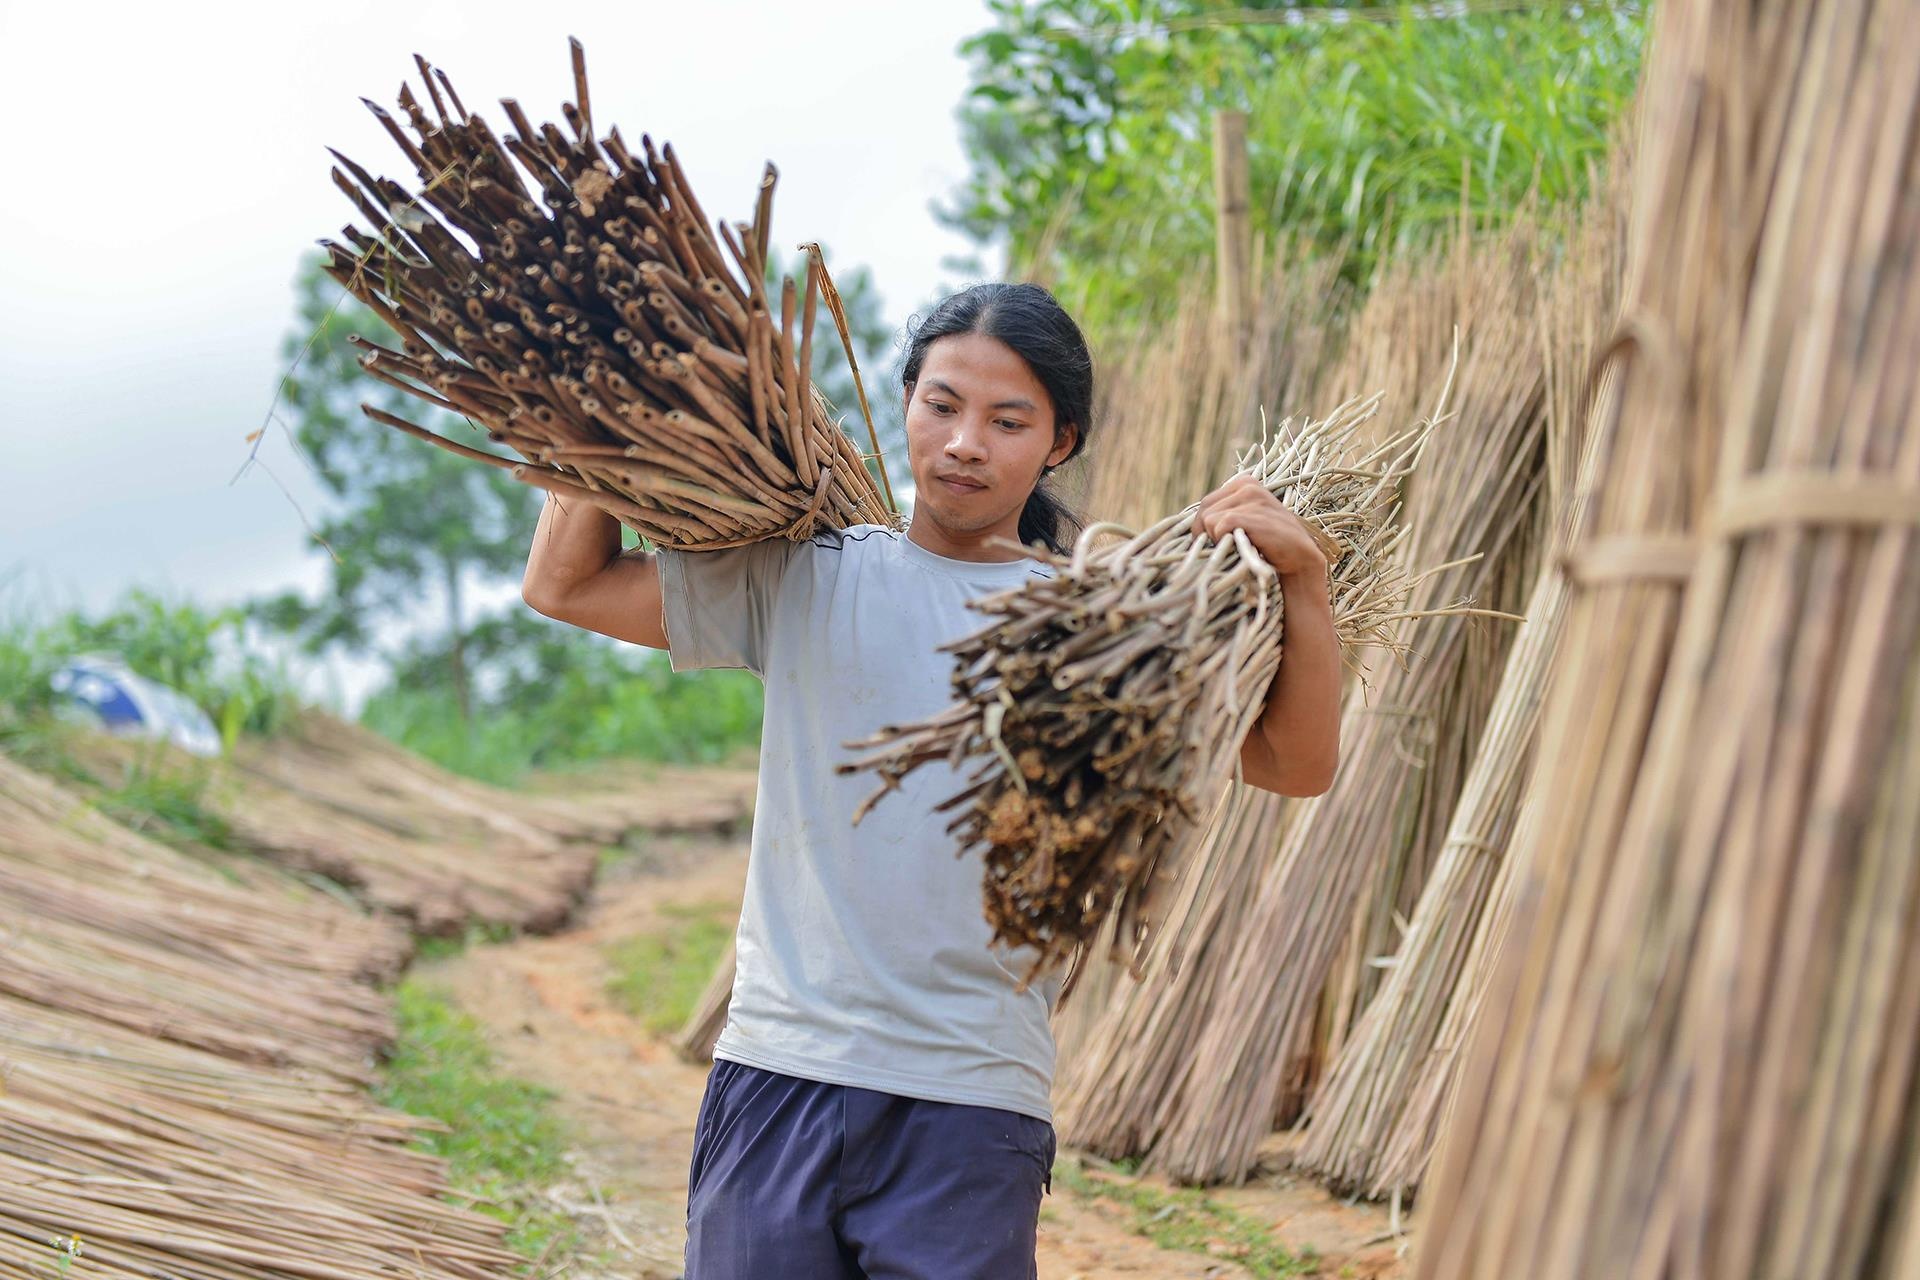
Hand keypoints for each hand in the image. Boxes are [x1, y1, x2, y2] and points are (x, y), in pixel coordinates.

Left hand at [1190, 474, 1329, 578]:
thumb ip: (1221, 516)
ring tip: (1242, 546)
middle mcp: (1247, 484)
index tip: (1218, 543)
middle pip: (1204, 513)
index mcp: (1243, 482)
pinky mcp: (1253, 513)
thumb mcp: (1243, 523)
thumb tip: (1184, 527)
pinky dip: (1226, 542)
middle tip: (1232, 547)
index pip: (1205, 504)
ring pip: (1209, 521)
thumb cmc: (1267, 545)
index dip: (1204, 529)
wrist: (1299, 560)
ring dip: (1220, 540)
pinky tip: (1245, 547)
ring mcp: (1252, 496)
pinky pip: (1219, 526)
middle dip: (1210, 535)